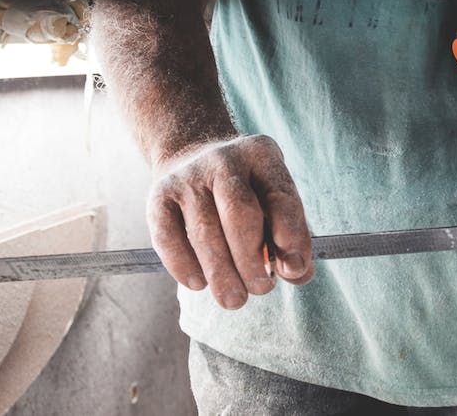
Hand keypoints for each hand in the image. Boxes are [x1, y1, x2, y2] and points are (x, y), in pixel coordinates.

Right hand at [147, 134, 314, 308]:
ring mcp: (188, 177)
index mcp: (262, 155)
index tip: (293, 271)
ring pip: (204, 230)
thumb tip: (297, 273)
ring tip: (234, 300)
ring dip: (221, 272)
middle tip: (261, 289)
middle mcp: (224, 160)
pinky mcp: (159, 196)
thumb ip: (291, 237)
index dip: (290, 236)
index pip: (281, 197)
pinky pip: (168, 236)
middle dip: (252, 259)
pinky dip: (183, 265)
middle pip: (240, 213)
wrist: (193, 156)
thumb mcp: (274, 199)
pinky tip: (199, 284)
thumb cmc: (247, 192)